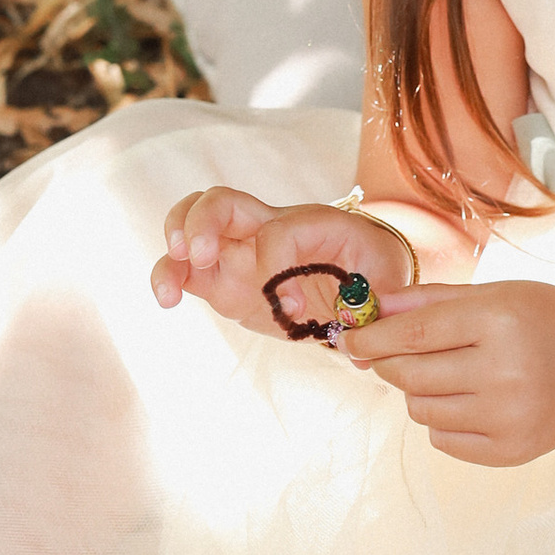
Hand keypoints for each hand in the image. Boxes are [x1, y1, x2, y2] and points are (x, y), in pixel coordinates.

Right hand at [151, 192, 418, 339]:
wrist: (361, 265)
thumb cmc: (374, 267)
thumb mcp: (387, 282)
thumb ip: (376, 310)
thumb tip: (361, 352)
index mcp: (312, 223)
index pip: (279, 234)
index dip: (278, 268)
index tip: (296, 309)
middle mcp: (267, 227)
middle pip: (222, 202)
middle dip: (203, 223)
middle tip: (199, 255)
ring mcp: (239, 251)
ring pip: (192, 222)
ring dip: (176, 244)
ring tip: (171, 286)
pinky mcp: (223, 278)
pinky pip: (186, 267)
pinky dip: (170, 277)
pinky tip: (167, 300)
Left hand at [336, 281, 554, 468]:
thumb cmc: (546, 321)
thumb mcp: (495, 294)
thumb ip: (430, 300)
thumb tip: (371, 309)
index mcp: (499, 322)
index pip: (413, 335)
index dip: (372, 338)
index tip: (348, 339)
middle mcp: (503, 372)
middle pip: (410, 375)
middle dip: (390, 363)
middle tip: (397, 354)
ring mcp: (507, 417)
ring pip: (421, 410)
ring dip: (420, 391)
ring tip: (450, 375)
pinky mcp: (509, 451)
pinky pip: (442, 439)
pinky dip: (443, 420)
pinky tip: (470, 401)